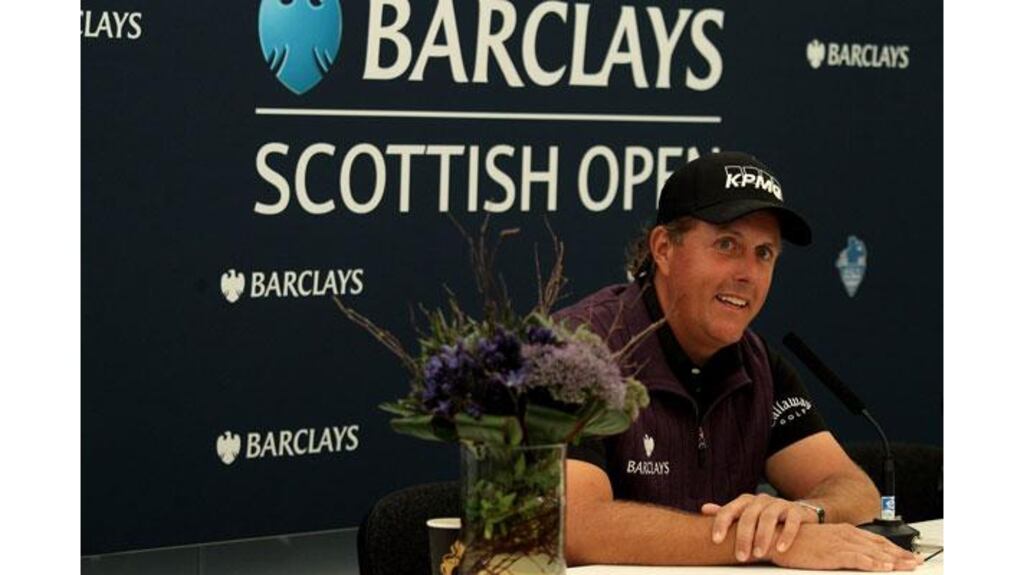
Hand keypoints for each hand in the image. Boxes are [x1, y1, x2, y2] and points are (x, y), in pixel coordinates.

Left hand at [701, 493, 817, 560]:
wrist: (798, 513)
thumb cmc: (764, 517)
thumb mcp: (746, 514)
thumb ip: (728, 513)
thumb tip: (704, 509)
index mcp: (746, 502)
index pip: (729, 510)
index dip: (721, 524)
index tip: (716, 540)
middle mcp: (761, 500)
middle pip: (749, 516)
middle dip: (743, 537)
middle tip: (741, 557)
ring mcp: (780, 504)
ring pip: (768, 518)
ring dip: (762, 537)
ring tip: (758, 554)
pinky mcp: (797, 512)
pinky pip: (792, 522)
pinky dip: (786, 535)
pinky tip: (780, 549)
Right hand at [770, 523, 921, 570]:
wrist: (778, 538)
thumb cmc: (797, 542)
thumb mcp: (823, 542)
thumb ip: (840, 547)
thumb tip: (854, 556)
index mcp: (843, 531)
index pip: (874, 540)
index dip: (893, 548)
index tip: (907, 556)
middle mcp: (845, 535)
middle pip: (878, 545)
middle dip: (899, 554)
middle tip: (915, 561)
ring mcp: (839, 543)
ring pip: (872, 552)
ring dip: (892, 559)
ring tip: (907, 566)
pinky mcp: (832, 553)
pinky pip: (857, 558)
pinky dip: (872, 562)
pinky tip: (883, 566)